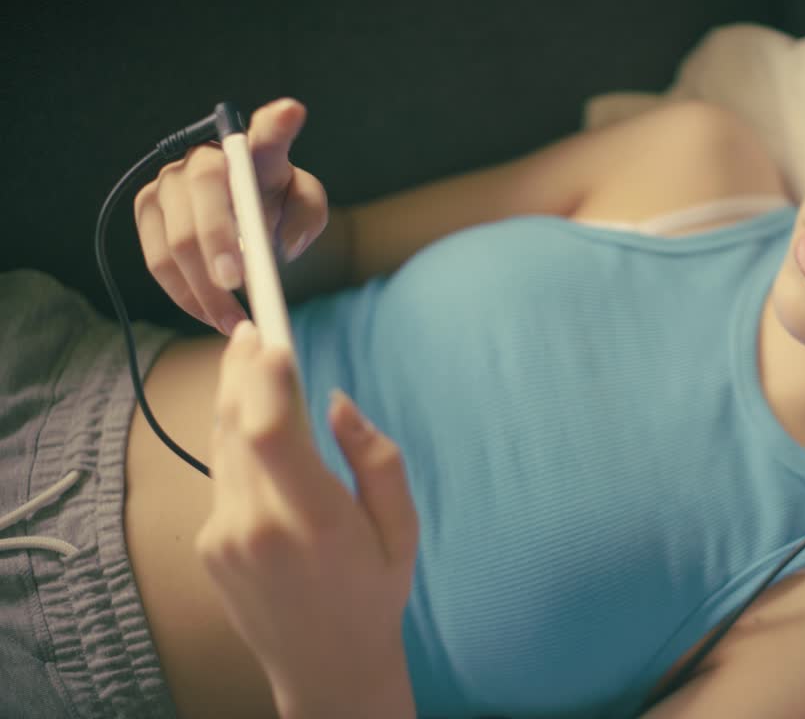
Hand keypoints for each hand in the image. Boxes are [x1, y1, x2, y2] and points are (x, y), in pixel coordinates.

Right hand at [134, 98, 329, 334]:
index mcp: (253, 149)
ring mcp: (168, 182)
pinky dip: (185, 295)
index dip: (277, 123)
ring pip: (175, 240)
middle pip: (203, 194)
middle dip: (216, 241)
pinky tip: (210, 316)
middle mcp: (203, 156)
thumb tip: (286, 243)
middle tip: (236, 282)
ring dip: (202, 287)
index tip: (291, 113)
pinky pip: (158, 261)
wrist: (243, 217)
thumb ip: (307, 216)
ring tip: (232, 323)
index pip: (267, 130)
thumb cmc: (278, 206)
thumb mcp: (305, 205)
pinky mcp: (146, 212)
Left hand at [198, 321, 418, 717]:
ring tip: (247, 361)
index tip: (272, 338)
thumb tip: (336, 403)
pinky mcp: (210, 546)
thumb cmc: (375, 593)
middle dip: (241, 371)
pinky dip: (235, 444)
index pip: (271, 431)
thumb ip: (375, 458)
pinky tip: (254, 432)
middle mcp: (257, 526)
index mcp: (315, 521)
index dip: (264, 377)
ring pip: (222, 447)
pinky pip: (223, 478)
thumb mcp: (402, 527)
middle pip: (235, 426)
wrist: (327, 666)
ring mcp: (225, 537)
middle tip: (252, 331)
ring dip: (233, 400)